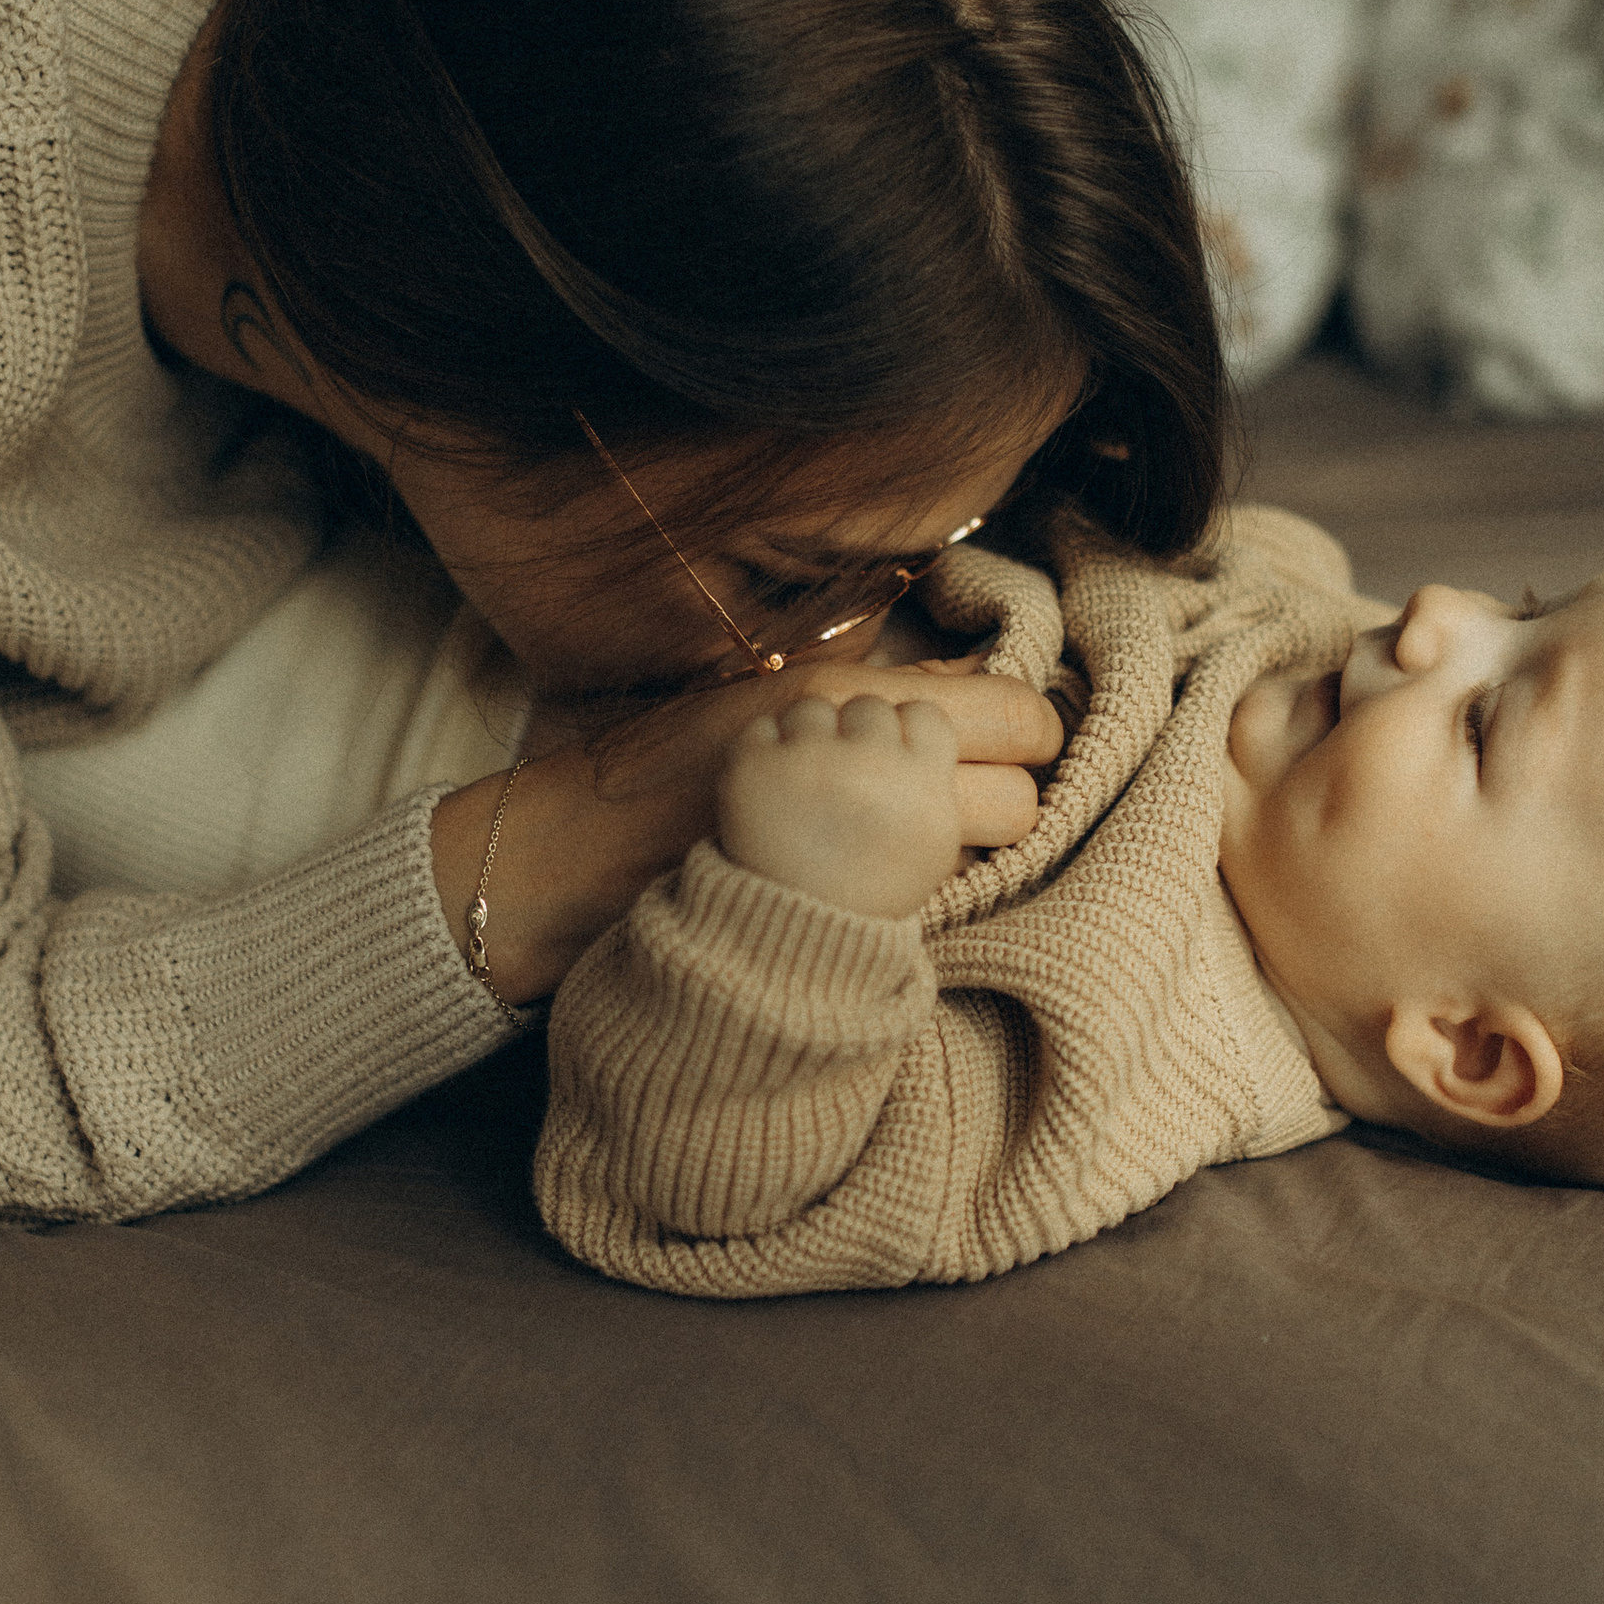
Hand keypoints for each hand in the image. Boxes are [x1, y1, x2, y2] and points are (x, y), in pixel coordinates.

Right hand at [435, 657, 1056, 1005]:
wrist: (574, 856)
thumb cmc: (661, 768)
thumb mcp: (763, 704)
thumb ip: (860, 698)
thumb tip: (959, 694)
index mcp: (851, 696)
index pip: (1012, 712)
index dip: (1029, 731)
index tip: (1019, 742)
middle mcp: (870, 767)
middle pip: (1023, 793)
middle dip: (1017, 798)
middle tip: (987, 796)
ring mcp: (864, 845)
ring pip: (988, 854)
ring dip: (979, 847)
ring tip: (936, 839)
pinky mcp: (846, 909)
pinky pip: (936, 900)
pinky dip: (933, 887)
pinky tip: (893, 877)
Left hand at [717, 690, 966, 918]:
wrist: (789, 933)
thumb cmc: (867, 888)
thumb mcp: (933, 846)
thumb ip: (945, 776)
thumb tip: (978, 695)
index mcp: (925, 788)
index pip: (927, 714)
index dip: (910, 733)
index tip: (897, 757)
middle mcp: (871, 766)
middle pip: (874, 708)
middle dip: (861, 738)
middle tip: (849, 785)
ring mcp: (807, 760)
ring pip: (818, 707)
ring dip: (813, 739)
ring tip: (808, 792)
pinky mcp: (751, 764)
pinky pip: (766, 727)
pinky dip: (767, 755)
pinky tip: (774, 795)